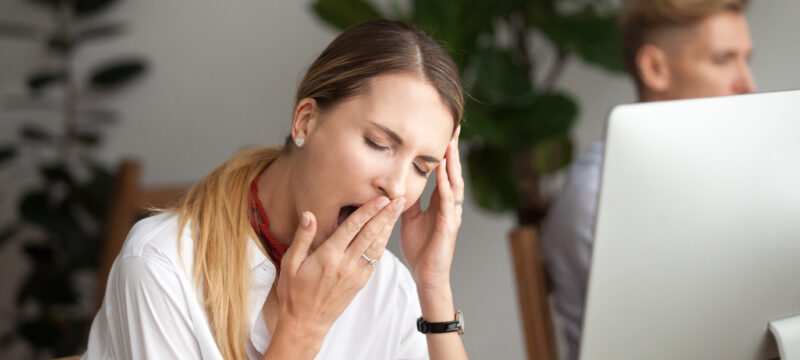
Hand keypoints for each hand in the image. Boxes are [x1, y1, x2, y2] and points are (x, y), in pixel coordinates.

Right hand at [272, 196, 404, 350]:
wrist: (306, 323)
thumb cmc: (294, 292)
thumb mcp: (290, 263)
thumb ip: (302, 237)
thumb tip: (309, 215)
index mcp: (328, 256)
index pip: (353, 227)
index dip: (368, 211)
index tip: (381, 198)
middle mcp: (345, 264)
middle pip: (370, 234)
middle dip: (386, 215)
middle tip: (399, 199)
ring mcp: (355, 274)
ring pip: (377, 246)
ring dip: (388, 228)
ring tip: (398, 211)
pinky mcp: (360, 283)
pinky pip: (374, 260)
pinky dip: (383, 244)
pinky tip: (387, 234)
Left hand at [401, 127, 463, 291]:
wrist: (426, 275)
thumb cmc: (420, 248)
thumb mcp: (408, 217)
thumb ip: (406, 199)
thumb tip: (396, 182)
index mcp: (440, 202)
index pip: (444, 171)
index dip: (445, 152)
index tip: (444, 130)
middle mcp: (450, 205)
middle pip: (454, 171)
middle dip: (453, 149)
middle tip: (455, 127)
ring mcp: (451, 214)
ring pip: (454, 183)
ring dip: (452, 163)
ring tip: (451, 143)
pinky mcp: (449, 226)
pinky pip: (448, 202)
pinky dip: (446, 185)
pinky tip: (444, 172)